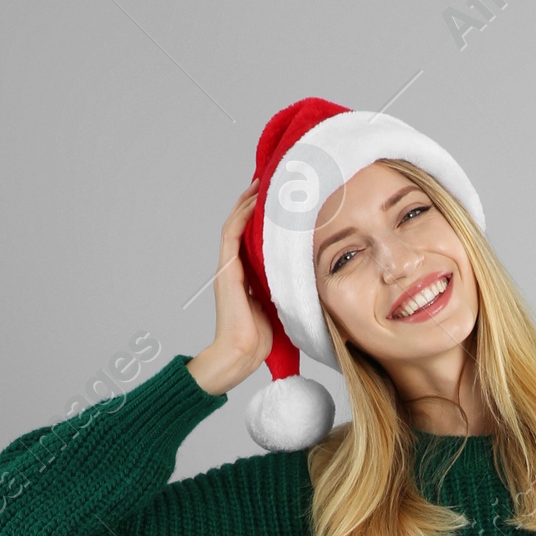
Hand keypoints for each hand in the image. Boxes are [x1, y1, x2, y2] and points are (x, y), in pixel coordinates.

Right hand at [188, 181, 273, 396]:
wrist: (241, 354)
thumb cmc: (261, 339)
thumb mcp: (280, 305)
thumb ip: (285, 287)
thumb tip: (309, 277)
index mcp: (246, 274)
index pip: (253, 237)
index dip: (263, 216)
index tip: (279, 200)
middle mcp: (235, 267)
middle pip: (242, 225)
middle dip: (254, 202)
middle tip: (269, 181)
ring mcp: (228, 267)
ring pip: (234, 224)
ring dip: (246, 202)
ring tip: (260, 182)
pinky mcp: (226, 270)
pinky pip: (231, 234)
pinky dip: (241, 216)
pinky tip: (251, 200)